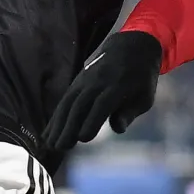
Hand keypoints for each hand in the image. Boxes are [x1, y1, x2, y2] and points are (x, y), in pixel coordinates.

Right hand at [42, 31, 162, 151]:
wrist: (131, 47)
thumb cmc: (141, 78)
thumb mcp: (145, 96)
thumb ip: (130, 112)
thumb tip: (118, 129)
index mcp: (118, 85)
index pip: (101, 104)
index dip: (91, 121)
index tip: (82, 139)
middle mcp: (98, 81)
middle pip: (80, 104)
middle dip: (68, 126)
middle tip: (60, 147)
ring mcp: (85, 80)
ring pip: (68, 102)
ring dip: (57, 123)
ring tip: (49, 143)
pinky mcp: (78, 81)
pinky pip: (65, 99)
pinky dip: (56, 116)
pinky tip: (48, 132)